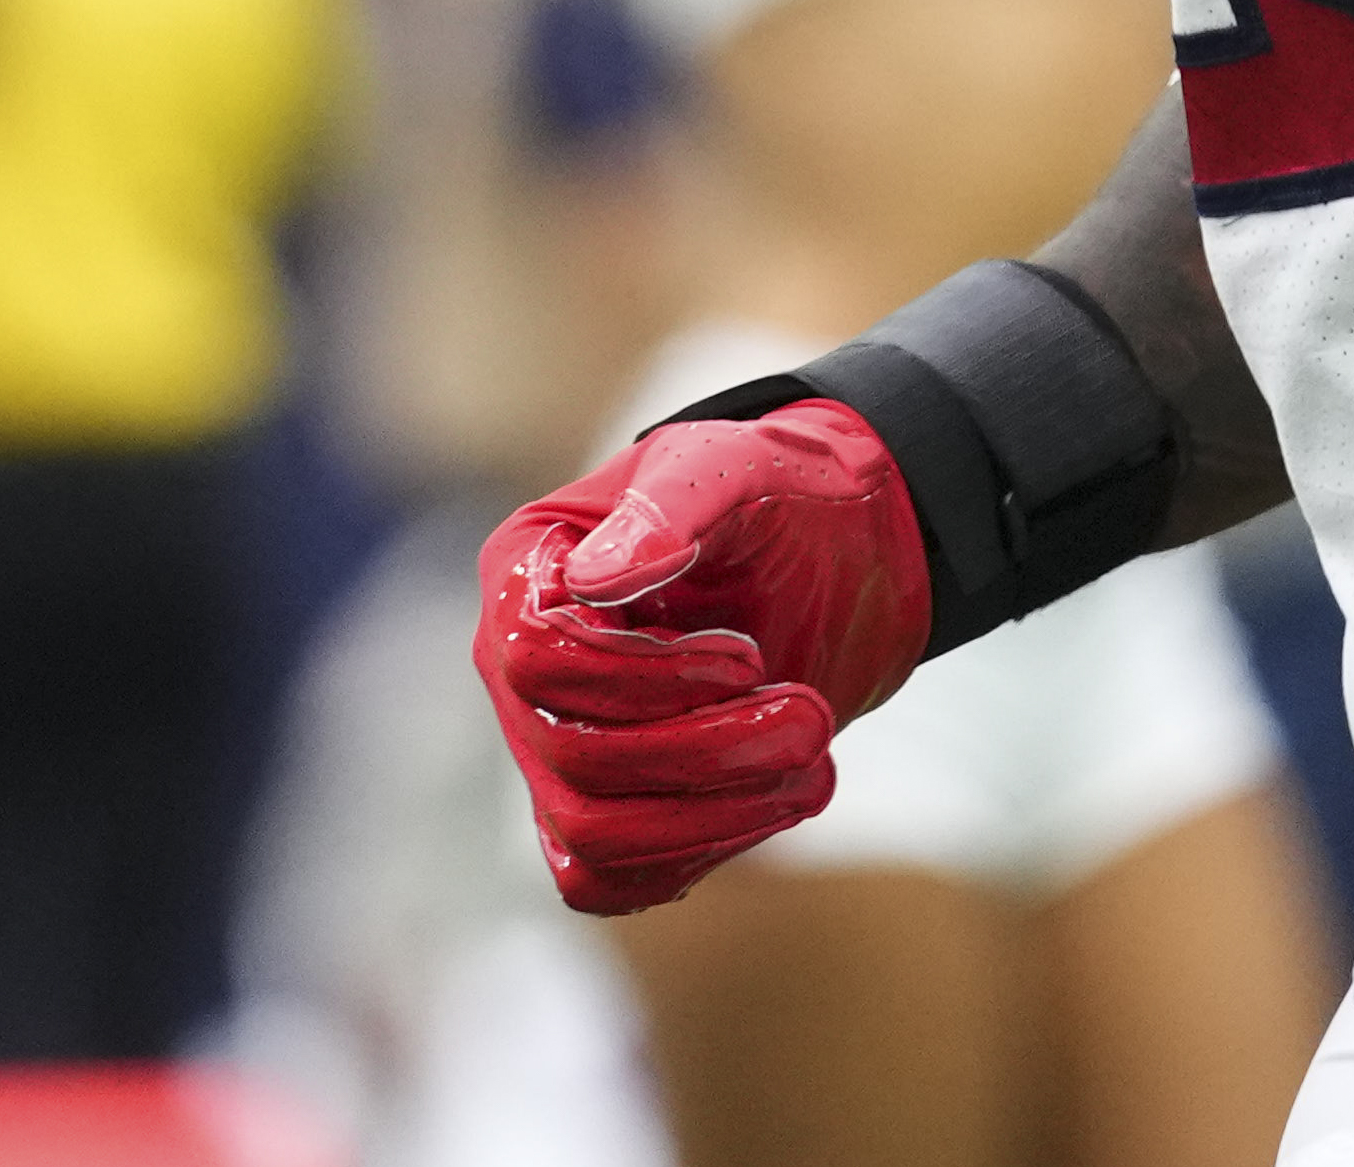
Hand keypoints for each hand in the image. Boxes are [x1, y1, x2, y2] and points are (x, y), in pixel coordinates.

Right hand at [472, 405, 932, 912]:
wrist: (834, 559)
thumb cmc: (773, 499)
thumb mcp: (734, 471)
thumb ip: (670, 512)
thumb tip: (593, 582)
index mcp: (527, 573)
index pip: (535, 658)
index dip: (644, 677)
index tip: (747, 656)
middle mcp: (519, 669)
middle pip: (570, 760)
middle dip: (706, 752)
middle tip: (812, 717)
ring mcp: (554, 747)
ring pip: (590, 838)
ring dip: (717, 815)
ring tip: (813, 764)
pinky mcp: (604, 810)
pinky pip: (612, 882)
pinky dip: (701, 853)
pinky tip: (779, 800)